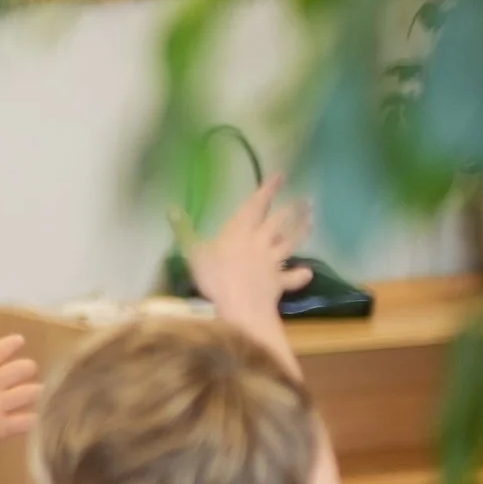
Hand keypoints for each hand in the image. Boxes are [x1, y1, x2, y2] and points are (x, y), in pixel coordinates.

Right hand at [0, 335, 40, 462]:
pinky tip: (34, 418)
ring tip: (40, 391)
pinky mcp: (0, 427)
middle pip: (19, 369)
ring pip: (29, 393)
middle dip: (28, 367)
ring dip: (36, 391)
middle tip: (30, 368)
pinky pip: (26, 421)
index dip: (10, 344)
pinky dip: (32, 419)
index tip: (20, 340)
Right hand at [183, 174, 310, 357]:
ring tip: (311, 221)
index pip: (256, 204)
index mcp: (239, 229)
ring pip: (290, 243)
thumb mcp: (193, 251)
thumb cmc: (215, 276)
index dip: (268, 189)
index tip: (281, 175)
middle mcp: (260, 241)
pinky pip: (292, 277)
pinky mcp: (278, 282)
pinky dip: (300, 275)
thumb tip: (171, 209)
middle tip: (306, 200)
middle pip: (279, 221)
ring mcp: (272, 262)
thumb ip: (184, 230)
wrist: (240, 308)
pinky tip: (308, 273)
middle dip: (292, 208)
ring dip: (301, 231)